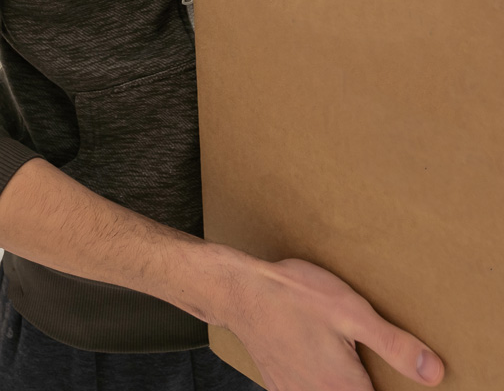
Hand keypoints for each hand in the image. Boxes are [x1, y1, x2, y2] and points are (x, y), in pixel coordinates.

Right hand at [221, 257, 445, 390]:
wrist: (237, 291)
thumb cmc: (292, 296)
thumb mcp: (351, 312)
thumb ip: (394, 346)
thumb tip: (433, 373)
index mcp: (343, 387)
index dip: (392, 388)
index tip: (394, 377)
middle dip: (361, 383)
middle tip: (357, 356)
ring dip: (339, 383)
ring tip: (339, 362)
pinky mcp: (277, 383)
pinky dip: (316, 382)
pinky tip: (315, 362)